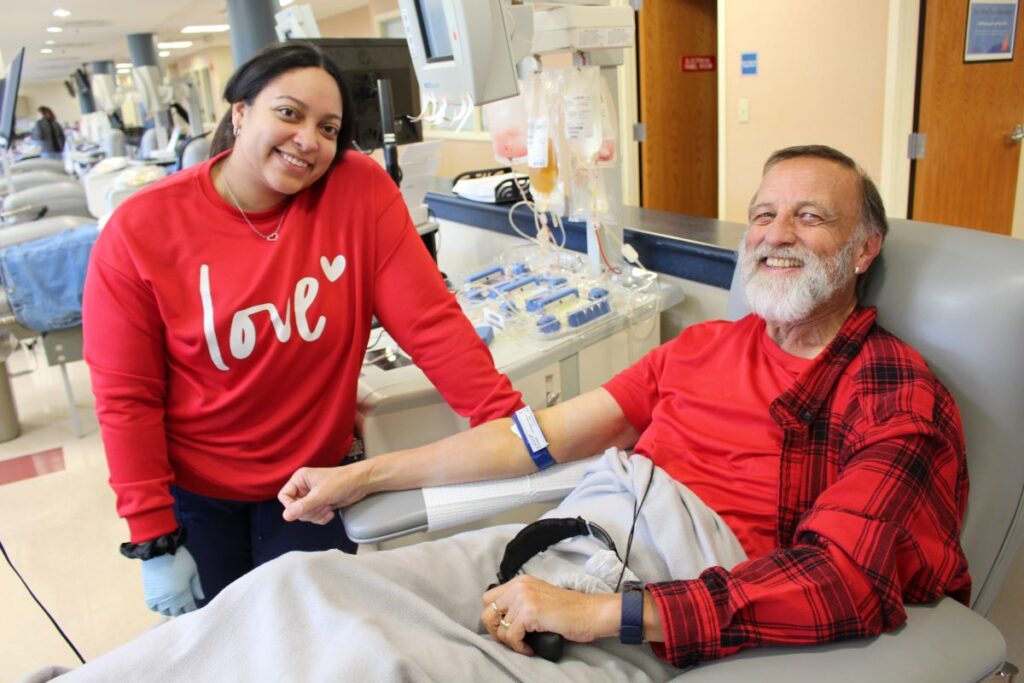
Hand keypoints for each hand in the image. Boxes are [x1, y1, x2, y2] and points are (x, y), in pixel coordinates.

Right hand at [141, 546, 203, 615]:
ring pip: (165, 612)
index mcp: (183, 593)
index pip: (189, 608)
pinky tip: (163, 602)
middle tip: (184, 606)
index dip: (193, 609)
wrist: (160, 551)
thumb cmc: (180, 559)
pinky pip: (153, 608)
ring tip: (174, 604)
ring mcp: (158, 598)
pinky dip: (158, 607)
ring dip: (170, 610)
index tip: (194, 607)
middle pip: (177, 612)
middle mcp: (170, 599)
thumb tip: (201, 598)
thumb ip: (197, 587)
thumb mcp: (193, 571)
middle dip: (182, 610)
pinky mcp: (148, 594)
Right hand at [278, 463, 369, 523]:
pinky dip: (321, 517)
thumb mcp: (320, 495)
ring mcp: (312, 496)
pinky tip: (331, 512)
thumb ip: (303, 506)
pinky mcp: (320, 504)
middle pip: (294, 508)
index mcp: (300, 479)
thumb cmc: (341, 482)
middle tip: (321, 505)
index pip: (284, 496)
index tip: (303, 509)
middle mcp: (304, 487)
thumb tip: (285, 516)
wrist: (361, 483)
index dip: (291, 506)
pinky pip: (314, 516)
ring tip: (327, 507)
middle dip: (308, 511)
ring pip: (304, 514)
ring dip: (316, 514)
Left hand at [481, 575, 618, 655]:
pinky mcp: (530, 613)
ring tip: (524, 645)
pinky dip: (519, 647)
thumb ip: (520, 602)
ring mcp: (523, 598)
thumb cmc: (569, 610)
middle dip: (495, 630)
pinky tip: (531, 648)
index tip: (504, 629)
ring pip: (499, 628)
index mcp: (520, 581)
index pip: (489, 598)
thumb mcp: (539, 597)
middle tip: (510, 640)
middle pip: (487, 612)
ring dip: (510, 642)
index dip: (494, 617)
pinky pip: (511, 636)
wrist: (590, 612)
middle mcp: (519, 586)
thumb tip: (501, 620)